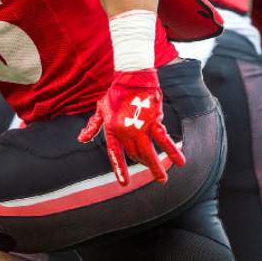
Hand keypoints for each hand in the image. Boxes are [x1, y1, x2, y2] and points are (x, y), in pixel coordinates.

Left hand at [78, 69, 185, 185]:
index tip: (125, 183)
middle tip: (158, 178)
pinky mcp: (154, 120)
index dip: (120, 169)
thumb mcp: (101, 109)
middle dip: (146, 167)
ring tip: (163, 180)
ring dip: (157, 167)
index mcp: (113, 129)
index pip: (115, 154)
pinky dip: (172, 151)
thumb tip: (82, 139)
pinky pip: (164, 139)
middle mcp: (126, 131)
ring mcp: (141, 127)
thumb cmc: (115, 92)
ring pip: (150, 152)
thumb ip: (93, 126)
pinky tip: (180, 161)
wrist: (132, 77)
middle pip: (136, 155)